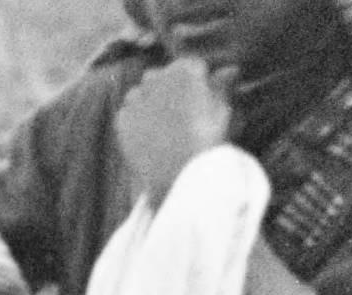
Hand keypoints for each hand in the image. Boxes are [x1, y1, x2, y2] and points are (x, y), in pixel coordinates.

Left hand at [113, 52, 228, 193]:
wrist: (180, 173)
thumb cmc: (208, 139)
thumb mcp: (222, 109)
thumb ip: (221, 86)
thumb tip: (229, 70)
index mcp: (185, 71)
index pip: (190, 65)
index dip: (196, 79)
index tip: (199, 94)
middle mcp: (157, 78)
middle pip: (161, 76)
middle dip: (168, 87)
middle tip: (179, 110)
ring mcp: (136, 99)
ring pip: (140, 92)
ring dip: (148, 101)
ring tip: (162, 123)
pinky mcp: (122, 120)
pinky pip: (127, 113)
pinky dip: (134, 119)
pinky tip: (147, 134)